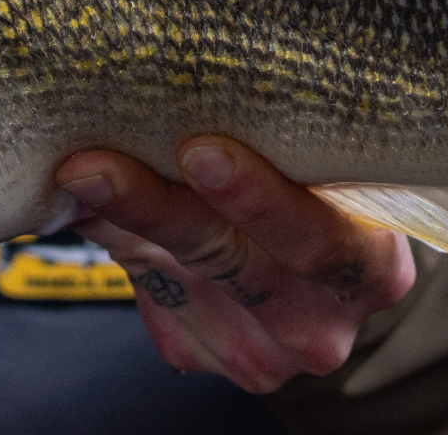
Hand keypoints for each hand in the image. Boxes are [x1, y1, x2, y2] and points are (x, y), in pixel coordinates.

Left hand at [54, 136, 415, 392]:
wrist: (311, 269)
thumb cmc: (323, 194)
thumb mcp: (326, 170)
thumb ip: (275, 141)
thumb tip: (176, 91)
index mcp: (372, 271)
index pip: (320, 242)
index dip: (258, 200)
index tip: (201, 151)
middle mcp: (319, 327)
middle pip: (232, 265)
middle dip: (157, 207)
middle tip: (98, 163)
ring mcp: (257, 354)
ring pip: (176, 279)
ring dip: (119, 222)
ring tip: (75, 173)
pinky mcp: (198, 356)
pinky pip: (147, 294)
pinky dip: (116, 240)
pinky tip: (91, 204)